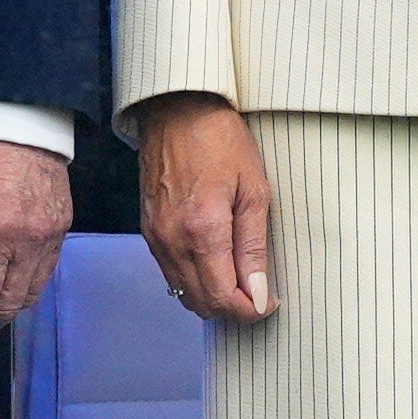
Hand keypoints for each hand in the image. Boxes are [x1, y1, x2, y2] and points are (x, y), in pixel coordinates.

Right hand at [135, 91, 274, 322]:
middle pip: (201, 303)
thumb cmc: (220, 140)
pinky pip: (169, 272)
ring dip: (211, 296)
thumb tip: (259, 294)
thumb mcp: (253, 189)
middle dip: (232, 308)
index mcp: (203, 230)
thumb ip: (254, 247)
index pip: (223, 297)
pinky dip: (192, 280)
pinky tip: (213, 263)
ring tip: (238, 277)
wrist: (176, 109)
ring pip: (182, 292)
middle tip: (257, 292)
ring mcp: (156, 235)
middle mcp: (173, 240)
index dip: (250, 310)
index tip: (269, 301)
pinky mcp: (147, 228)